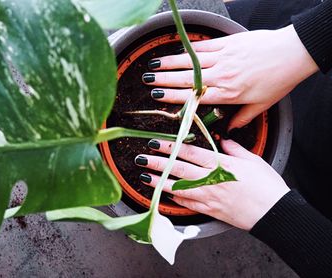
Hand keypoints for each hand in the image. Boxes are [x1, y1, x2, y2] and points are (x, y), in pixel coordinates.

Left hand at [135, 139, 289, 230]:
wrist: (273, 212)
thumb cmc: (266, 185)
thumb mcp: (253, 160)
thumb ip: (234, 149)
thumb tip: (222, 139)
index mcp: (220, 164)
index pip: (189, 152)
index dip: (170, 147)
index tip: (155, 142)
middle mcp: (210, 179)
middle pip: (178, 169)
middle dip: (157, 163)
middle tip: (141, 159)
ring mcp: (208, 196)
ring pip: (178, 187)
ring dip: (160, 182)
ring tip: (145, 177)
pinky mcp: (210, 210)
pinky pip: (188, 204)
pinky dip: (176, 199)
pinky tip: (166, 194)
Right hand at [142, 25, 318, 128]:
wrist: (292, 53)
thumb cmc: (278, 80)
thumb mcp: (260, 105)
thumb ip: (241, 118)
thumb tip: (227, 130)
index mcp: (227, 94)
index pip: (193, 96)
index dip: (173, 97)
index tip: (158, 96)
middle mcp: (221, 76)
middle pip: (186, 78)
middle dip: (163, 79)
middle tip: (147, 80)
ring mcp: (223, 57)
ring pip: (190, 61)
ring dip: (170, 63)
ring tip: (153, 65)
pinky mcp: (227, 43)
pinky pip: (203, 47)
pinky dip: (187, 50)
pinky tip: (177, 51)